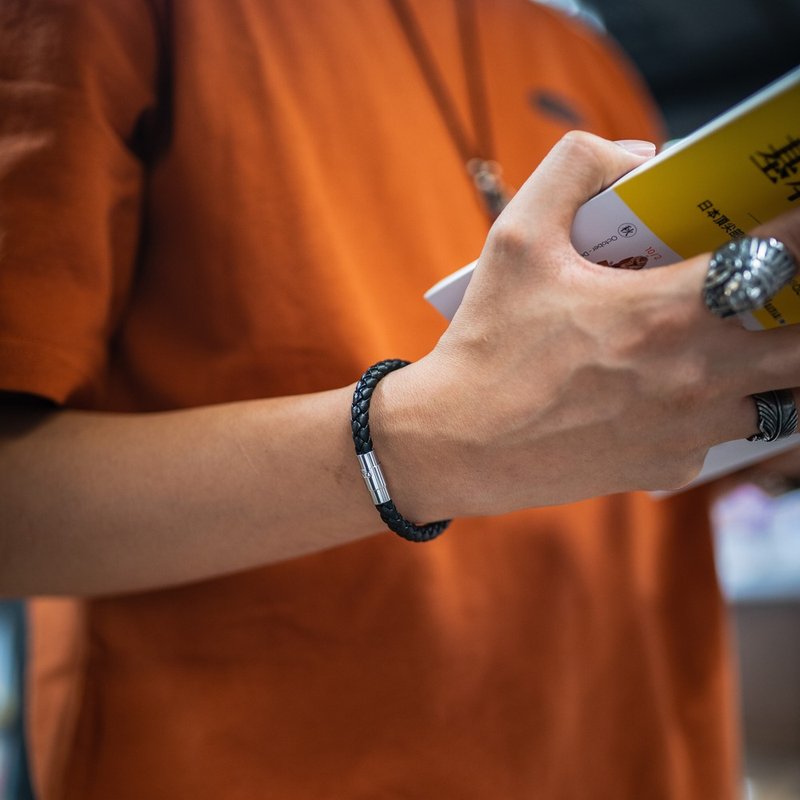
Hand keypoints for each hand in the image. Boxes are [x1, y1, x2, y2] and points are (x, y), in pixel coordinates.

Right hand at [373, 132, 799, 519]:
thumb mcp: (515, 236)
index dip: (796, 231)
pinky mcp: (670, 468)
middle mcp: (693, 374)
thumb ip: (577, 168)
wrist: (457, 445)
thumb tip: (640, 156)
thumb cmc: (486, 344)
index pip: (779, 256)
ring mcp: (688, 430)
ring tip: (732, 338)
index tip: (790, 218)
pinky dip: (716, 409)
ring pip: (779, 394)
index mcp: (663, 310)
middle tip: (774, 286)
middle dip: (796, 307)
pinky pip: (723, 435)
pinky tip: (673, 393)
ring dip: (769, 362)